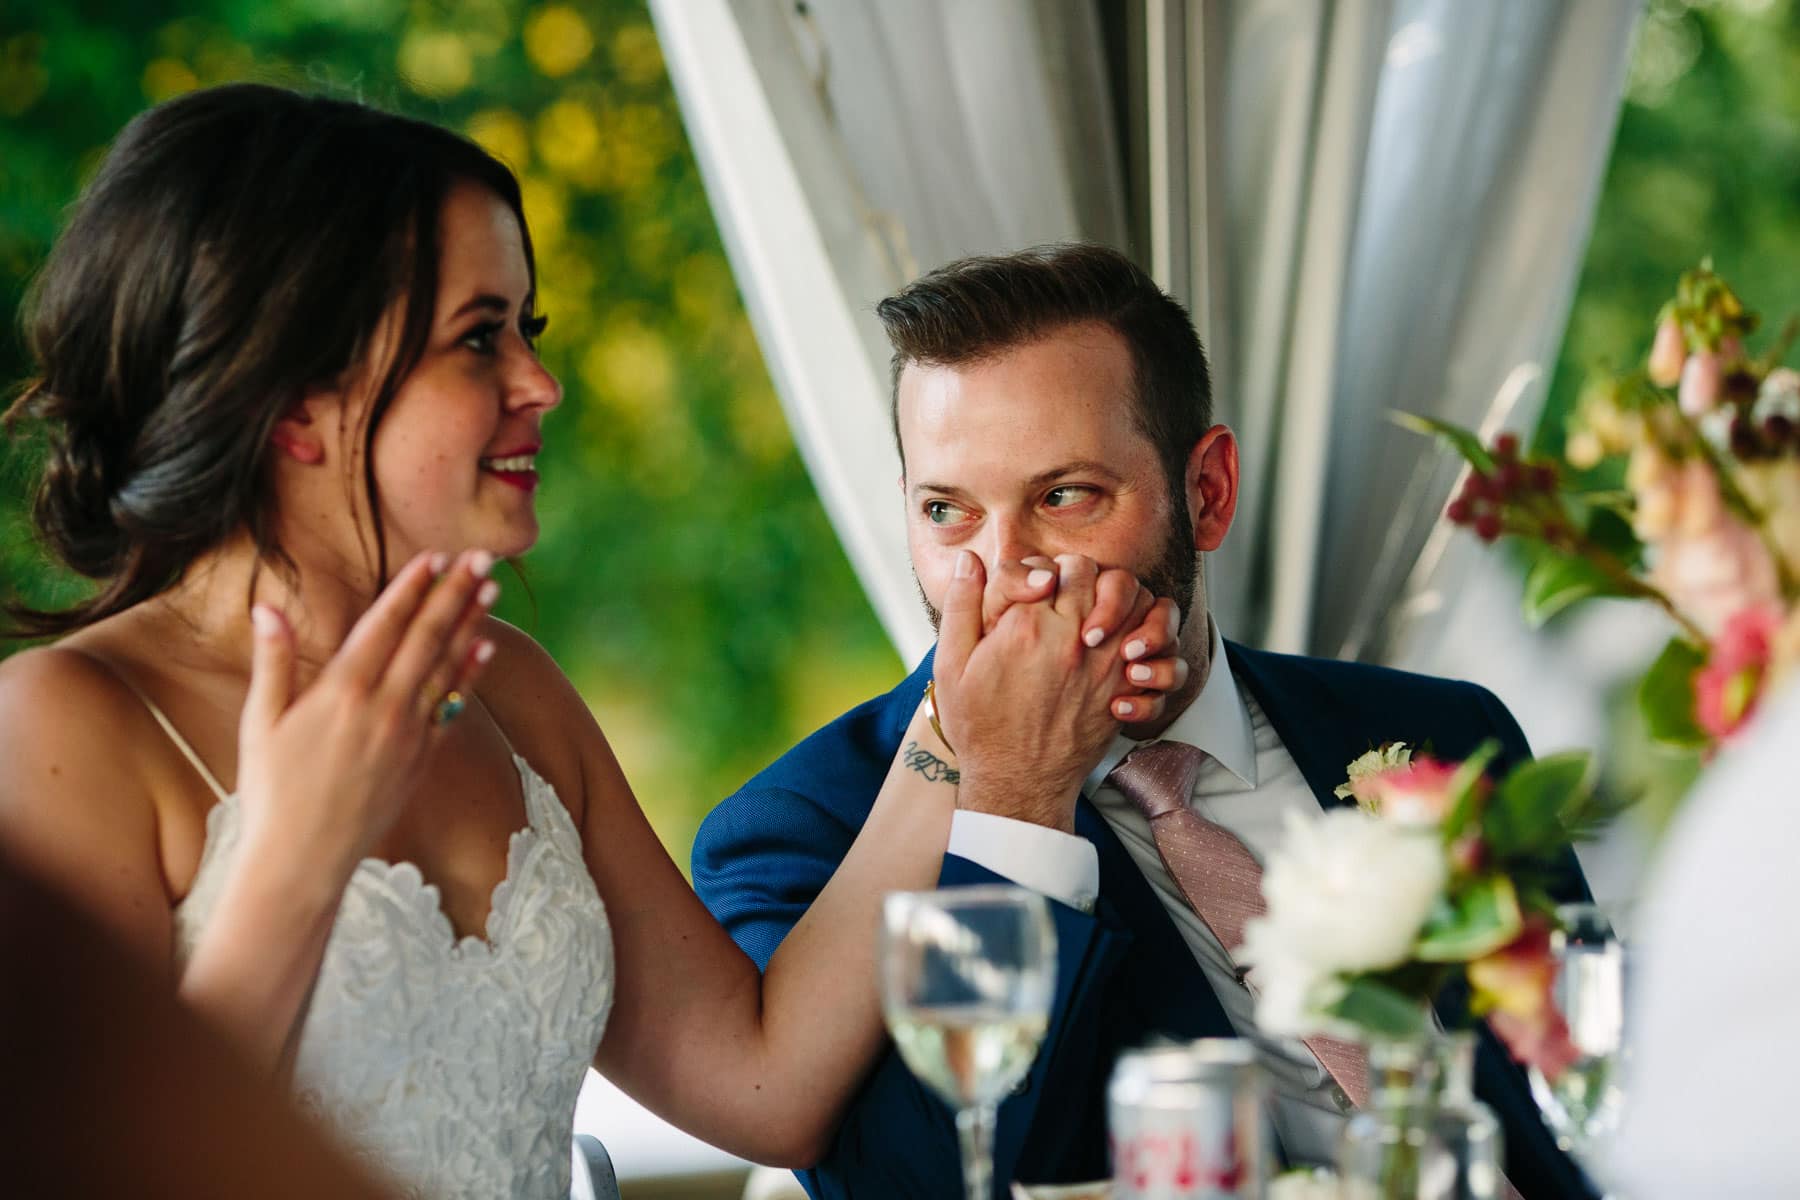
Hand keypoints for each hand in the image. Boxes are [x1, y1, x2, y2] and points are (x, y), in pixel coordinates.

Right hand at [234, 549, 498, 874]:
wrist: (304, 859)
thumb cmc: (271, 791)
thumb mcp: (259, 723)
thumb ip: (272, 662)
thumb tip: (267, 607)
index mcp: (341, 691)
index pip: (385, 625)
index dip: (411, 587)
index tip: (433, 555)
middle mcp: (383, 707)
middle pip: (426, 637)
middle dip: (454, 592)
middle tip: (481, 556)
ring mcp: (408, 734)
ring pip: (446, 667)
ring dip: (470, 625)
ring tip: (491, 590)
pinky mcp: (421, 760)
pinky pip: (451, 708)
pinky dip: (469, 676)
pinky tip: (485, 650)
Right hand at [933, 552, 1169, 831]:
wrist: (1016, 782)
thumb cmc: (980, 726)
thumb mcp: (950, 665)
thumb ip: (961, 606)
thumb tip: (969, 560)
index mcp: (1025, 626)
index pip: (1049, 566)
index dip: (1040, 571)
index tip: (1031, 591)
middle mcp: (1070, 638)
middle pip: (1094, 573)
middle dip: (1080, 576)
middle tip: (1063, 598)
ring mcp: (1102, 662)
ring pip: (1136, 598)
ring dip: (1121, 598)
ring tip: (1097, 614)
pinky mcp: (1123, 686)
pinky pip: (1159, 646)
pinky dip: (1153, 636)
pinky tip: (1127, 644)